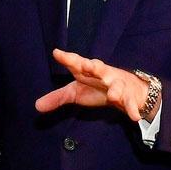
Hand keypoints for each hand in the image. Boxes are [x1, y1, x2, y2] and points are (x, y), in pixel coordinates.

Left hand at [34, 49, 152, 120]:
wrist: (128, 90)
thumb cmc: (98, 87)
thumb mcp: (76, 93)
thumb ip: (58, 98)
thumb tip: (36, 106)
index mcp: (88, 71)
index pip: (76, 63)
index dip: (67, 58)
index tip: (56, 53)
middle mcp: (103, 74)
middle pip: (98, 68)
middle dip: (93, 67)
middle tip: (87, 65)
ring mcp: (117, 85)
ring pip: (116, 86)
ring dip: (115, 90)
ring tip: (113, 96)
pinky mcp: (129, 97)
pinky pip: (130, 103)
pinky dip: (133, 109)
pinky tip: (134, 117)